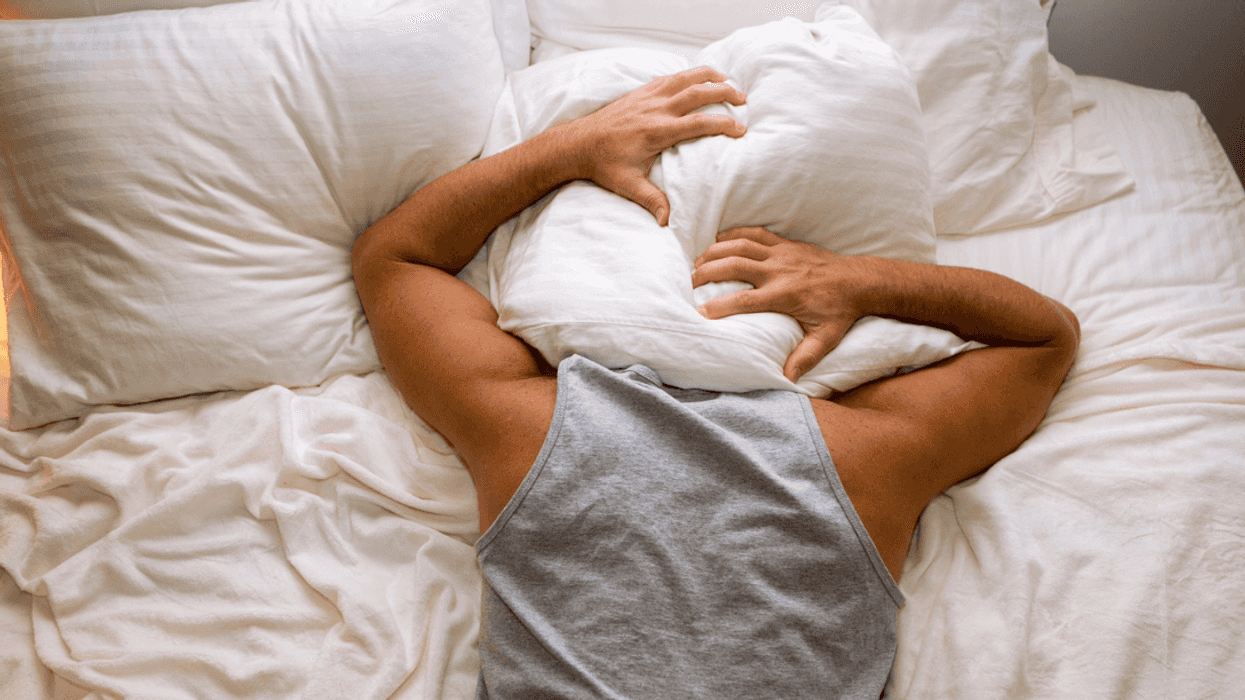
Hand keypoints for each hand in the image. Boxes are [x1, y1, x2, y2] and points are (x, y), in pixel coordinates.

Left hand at [564, 66, 746, 225]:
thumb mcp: (628, 186)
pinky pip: (670, 78)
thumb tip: (668, 222)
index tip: (741, 129)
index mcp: (657, 132)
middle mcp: (655, 109)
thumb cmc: (604, 165)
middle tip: (744, 99)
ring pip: (685, 78)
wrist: (579, 144)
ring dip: (709, 77)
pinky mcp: (641, 92)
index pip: (699, 123)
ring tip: (728, 81)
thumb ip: (651, 201)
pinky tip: (700, 78)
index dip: (723, 124)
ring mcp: (648, 97)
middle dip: (724, 93)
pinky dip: (689, 75)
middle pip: (698, 93)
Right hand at [692, 227, 876, 381]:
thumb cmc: (840, 312)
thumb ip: (804, 358)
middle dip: (708, 271)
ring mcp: (782, 253)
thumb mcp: (825, 339)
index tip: (699, 313)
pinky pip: (755, 233)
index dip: (719, 306)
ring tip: (697, 261)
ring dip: (716, 250)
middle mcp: (779, 270)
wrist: (859, 281)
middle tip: (689, 281)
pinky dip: (735, 233)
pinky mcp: (786, 243)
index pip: (744, 300)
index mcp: (785, 294)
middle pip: (734, 264)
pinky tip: (719, 239)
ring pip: (740, 244)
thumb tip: (787, 380)